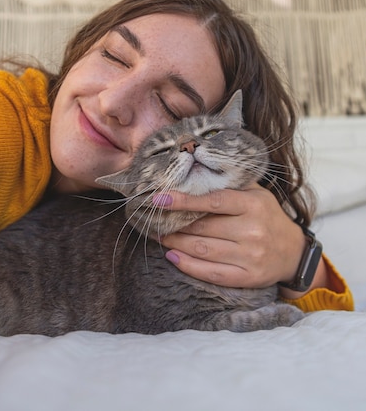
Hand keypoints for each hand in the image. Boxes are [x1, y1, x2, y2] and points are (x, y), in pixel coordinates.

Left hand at [157, 184, 307, 290]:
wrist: (293, 252)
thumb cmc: (268, 216)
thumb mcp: (257, 193)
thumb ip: (230, 184)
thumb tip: (194, 172)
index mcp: (253, 205)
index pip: (213, 201)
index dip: (184, 200)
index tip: (160, 198)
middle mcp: (252, 231)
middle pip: (203, 227)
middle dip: (174, 223)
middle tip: (155, 219)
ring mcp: (250, 256)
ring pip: (202, 250)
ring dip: (175, 243)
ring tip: (160, 235)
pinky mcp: (247, 278)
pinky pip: (211, 273)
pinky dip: (187, 265)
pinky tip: (173, 255)